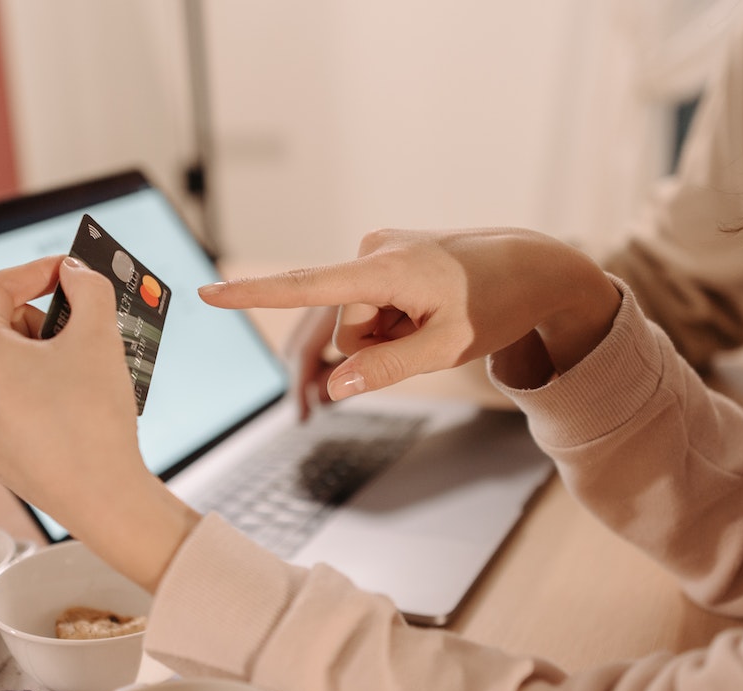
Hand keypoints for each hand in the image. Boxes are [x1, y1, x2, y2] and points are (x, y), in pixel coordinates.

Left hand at [0, 255, 197, 589]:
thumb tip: (76, 273)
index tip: (68, 269)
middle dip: (47, 320)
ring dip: (47, 357)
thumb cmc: (92, 418)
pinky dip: (43, 390)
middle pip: (3, 327)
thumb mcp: (98, 336)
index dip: (36, 270)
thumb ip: (88, 288)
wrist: (100, 497)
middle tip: (87, 326)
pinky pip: (13, 402)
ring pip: (9, 366)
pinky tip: (78, 403)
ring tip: (89, 369)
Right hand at [199, 228, 619, 398]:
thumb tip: (335, 387)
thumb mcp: (448, 349)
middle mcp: (372, 251)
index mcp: (385, 269)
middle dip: (378, 347)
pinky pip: (371, 306)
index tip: (208, 294)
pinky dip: (395, 322)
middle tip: (432, 338)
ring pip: (358, 322)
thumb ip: (388, 369)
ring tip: (437, 321)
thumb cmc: (497, 304)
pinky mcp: (385, 257)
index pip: (307, 288)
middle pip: (345, 329)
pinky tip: (429, 312)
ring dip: (390, 336)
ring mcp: (378, 252)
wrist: (534, 266)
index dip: (254, 296)